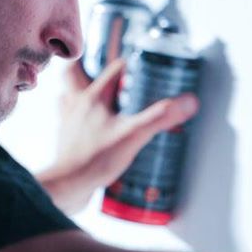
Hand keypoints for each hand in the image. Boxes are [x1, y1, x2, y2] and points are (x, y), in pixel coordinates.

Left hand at [37, 58, 198, 213]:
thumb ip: (160, 117)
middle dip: (87, 67)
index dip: (130, 65)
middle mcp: (75, 105)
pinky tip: (92, 128)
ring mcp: (68, 122)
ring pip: (68, 96)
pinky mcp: (66, 140)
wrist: (67, 186)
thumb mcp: (134, 135)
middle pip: (75, 74)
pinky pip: (69, 121)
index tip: (143, 68)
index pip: (112, 69)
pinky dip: (78, 119)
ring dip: (79, 92)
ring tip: (97, 96)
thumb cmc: (92, 160)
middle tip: (104, 70)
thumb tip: (185, 101)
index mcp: (92, 97)